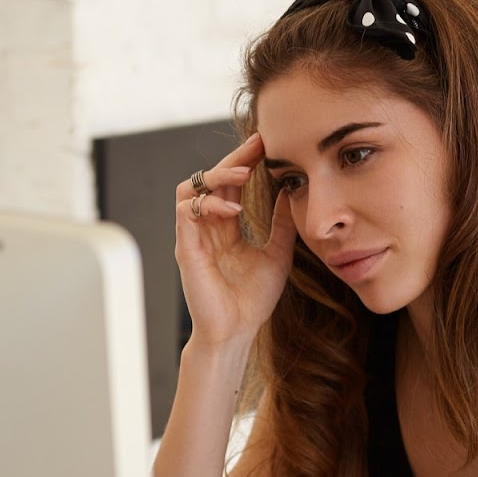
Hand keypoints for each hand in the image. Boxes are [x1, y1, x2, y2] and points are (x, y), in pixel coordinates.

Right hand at [173, 132, 297, 349]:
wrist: (237, 331)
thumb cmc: (253, 298)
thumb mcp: (278, 252)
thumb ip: (281, 222)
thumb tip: (292, 188)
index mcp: (226, 228)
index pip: (231, 185)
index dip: (246, 162)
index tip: (267, 145)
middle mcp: (207, 227)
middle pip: (212, 178)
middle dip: (234, 159)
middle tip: (258, 144)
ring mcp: (194, 236)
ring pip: (192, 187)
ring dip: (217, 176)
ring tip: (244, 175)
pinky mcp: (185, 247)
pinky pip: (187, 212)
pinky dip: (209, 205)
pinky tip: (233, 211)